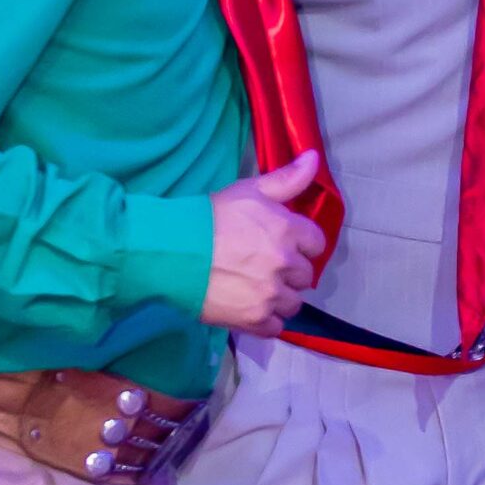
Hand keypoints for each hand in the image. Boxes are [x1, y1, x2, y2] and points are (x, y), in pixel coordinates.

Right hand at [203, 150, 324, 336]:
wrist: (168, 252)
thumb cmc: (208, 217)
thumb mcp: (248, 191)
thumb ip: (286, 179)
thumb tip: (314, 158)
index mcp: (287, 230)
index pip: (316, 243)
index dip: (302, 244)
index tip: (284, 244)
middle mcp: (285, 263)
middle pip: (305, 275)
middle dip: (289, 271)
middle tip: (263, 266)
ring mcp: (270, 294)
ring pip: (292, 303)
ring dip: (279, 297)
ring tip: (254, 287)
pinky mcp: (254, 319)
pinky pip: (275, 327)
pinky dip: (266, 321)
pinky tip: (249, 307)